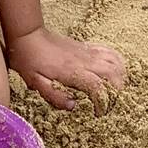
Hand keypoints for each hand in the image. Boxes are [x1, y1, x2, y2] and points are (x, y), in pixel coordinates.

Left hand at [6, 27, 125, 112]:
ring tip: (116, 89)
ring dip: (120, 76)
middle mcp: (84, 61)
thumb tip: (73, 106)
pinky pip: (108, 51)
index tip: (100, 113)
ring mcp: (87, 52)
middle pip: (112, 73)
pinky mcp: (86, 47)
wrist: (28, 35)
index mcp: (72, 72)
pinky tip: (116, 70)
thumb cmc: (29, 60)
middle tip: (112, 102)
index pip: (98, 88)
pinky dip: (117, 61)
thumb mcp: (35, 82)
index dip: (103, 102)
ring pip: (114, 61)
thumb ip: (54, 95)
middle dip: (117, 90)